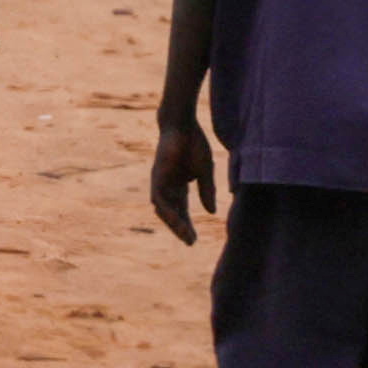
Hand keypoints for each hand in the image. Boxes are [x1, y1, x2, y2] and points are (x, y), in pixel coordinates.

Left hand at [147, 106, 220, 244]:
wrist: (182, 124)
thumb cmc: (193, 144)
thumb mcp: (205, 171)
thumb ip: (206, 191)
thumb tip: (210, 213)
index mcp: (178, 186)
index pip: (181, 210)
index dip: (188, 225)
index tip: (195, 239)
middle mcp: (167, 186)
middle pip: (172, 212)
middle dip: (180, 228)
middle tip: (190, 242)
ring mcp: (160, 181)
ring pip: (163, 208)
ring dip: (173, 222)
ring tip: (184, 235)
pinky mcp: (157, 175)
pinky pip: (158, 196)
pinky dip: (166, 209)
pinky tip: (175, 220)